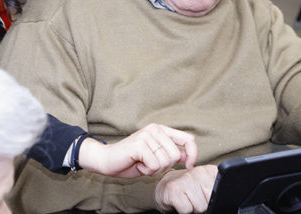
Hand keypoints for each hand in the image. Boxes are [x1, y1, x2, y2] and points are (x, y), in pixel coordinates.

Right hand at [78, 123, 197, 177]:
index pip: (188, 139)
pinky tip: (138, 165)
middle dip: (165, 166)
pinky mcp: (139, 144)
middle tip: (150, 164)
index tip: (188, 165)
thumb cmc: (131, 160)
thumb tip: (187, 156)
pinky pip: (154, 165)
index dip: (192, 154)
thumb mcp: (155, 156)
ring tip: (142, 164)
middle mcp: (155, 129)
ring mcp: (147, 135)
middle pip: (176, 155)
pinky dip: (147, 171)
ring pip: (165, 161)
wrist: (107, 161)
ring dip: (154, 169)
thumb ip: (170, 153)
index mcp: (161, 130)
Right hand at [155, 165, 217, 212]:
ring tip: (187, 199)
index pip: (221, 191)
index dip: (214, 199)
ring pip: (199, 207)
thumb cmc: (188, 189)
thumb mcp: (206, 186)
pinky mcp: (174, 189)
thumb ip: (216, 189)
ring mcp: (185, 179)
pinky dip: (183, 210)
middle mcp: (199, 172)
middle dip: (204, 204)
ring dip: (193, 207)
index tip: (206, 195)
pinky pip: (186, 209)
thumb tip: (220, 201)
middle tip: (195, 198)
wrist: (165, 186)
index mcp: (210, 171)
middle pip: (210, 201)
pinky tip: (180, 201)